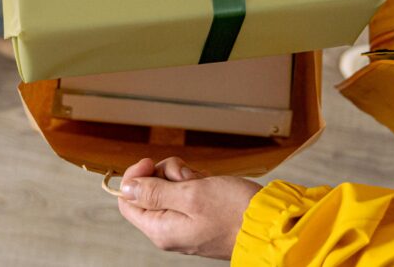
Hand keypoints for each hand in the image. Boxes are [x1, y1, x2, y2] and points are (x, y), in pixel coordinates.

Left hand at [117, 157, 261, 259]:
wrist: (268, 224)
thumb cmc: (234, 212)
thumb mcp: (190, 194)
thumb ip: (154, 191)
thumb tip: (125, 188)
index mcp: (161, 229)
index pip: (127, 201)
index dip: (135, 177)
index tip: (151, 162)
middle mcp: (169, 230)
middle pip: (149, 192)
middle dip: (166, 175)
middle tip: (188, 177)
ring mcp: (185, 224)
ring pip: (170, 189)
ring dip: (184, 178)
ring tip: (204, 183)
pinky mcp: (200, 218)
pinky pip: (188, 195)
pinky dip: (197, 184)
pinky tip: (211, 186)